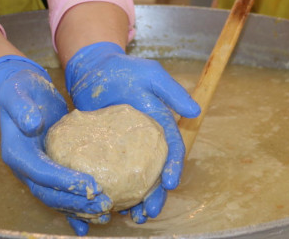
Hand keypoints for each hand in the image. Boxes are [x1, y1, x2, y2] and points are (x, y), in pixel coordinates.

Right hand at [0, 55, 111, 235]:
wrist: (20, 89)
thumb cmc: (20, 90)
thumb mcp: (18, 94)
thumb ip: (23, 109)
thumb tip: (32, 123)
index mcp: (17, 154)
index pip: (42, 174)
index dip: (65, 182)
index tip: (91, 185)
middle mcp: (26, 168)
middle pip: (50, 194)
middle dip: (76, 202)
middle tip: (104, 204)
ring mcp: (37, 171)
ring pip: (56, 198)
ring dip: (79, 209)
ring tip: (104, 214)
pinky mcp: (49, 168)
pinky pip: (61, 192)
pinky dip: (73, 209)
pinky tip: (88, 223)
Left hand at [65, 42, 200, 223]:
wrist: (92, 70)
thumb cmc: (124, 70)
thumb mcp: (151, 75)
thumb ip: (172, 91)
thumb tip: (195, 110)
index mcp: (159, 126)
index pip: (171, 149)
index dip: (174, 166)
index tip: (169, 183)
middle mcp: (144, 143)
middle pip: (153, 174)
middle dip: (155, 196)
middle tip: (148, 213)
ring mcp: (124, 150)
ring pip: (134, 181)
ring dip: (136, 201)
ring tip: (133, 218)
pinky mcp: (104, 153)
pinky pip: (111, 176)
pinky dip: (113, 193)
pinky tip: (109, 208)